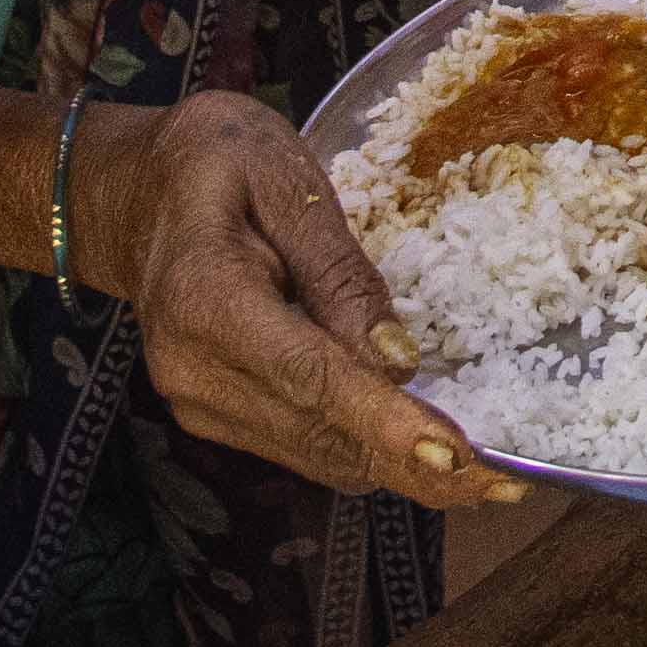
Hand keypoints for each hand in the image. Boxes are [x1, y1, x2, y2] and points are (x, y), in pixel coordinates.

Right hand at [104, 88, 515, 499]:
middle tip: (507, 485)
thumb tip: (398, 360)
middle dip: (416, 465)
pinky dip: (367, 452)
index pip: (307, 377)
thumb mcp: (286, 181)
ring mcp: (201, 401)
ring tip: (488, 478)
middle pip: (320, 434)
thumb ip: (340, 272)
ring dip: (401, 471)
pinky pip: (304, 446)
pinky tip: (427, 449)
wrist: (139, 192)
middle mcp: (193, 370)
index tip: (455, 458)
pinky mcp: (217, 415)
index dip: (385, 423)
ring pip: (317, 456)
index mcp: (203, 299)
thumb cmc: (218, 162)